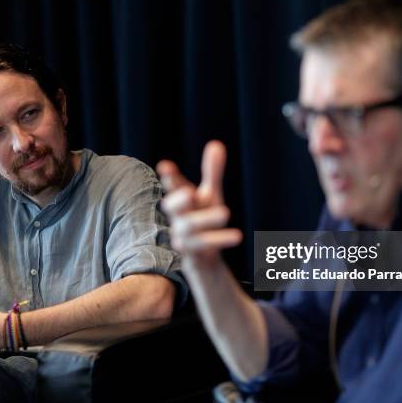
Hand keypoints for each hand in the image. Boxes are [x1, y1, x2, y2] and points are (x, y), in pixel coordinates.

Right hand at [157, 140, 242, 266]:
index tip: (165, 166)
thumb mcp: (210, 195)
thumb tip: (216, 144)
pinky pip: (202, 248)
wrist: (204, 259)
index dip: (170, 178)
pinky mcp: (192, 256)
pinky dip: (217, 241)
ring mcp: (183, 237)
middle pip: (172, 208)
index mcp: (183, 200)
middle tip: (189, 193)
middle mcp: (179, 217)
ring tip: (227, 212)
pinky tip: (236, 235)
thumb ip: (211, 172)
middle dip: (177, 199)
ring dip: (206, 220)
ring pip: (188, 229)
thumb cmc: (204, 219)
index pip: (174, 187)